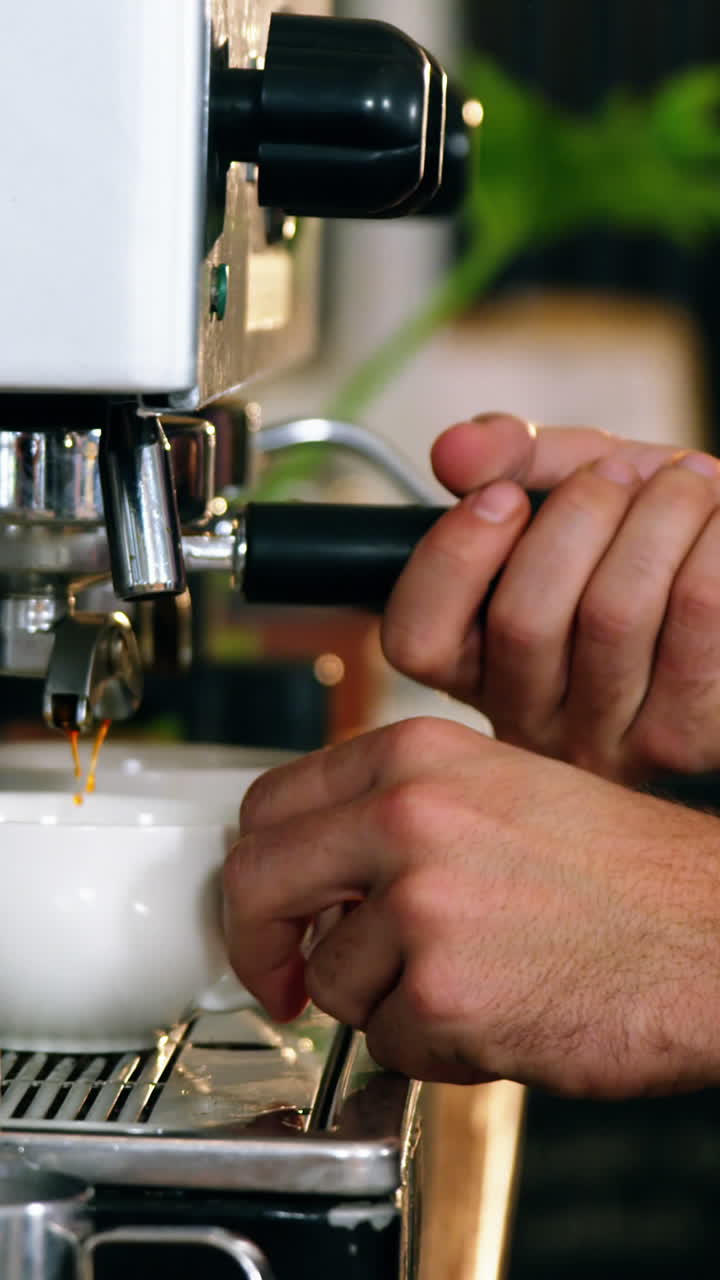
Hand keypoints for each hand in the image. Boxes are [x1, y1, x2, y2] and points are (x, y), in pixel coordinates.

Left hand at [224, 717, 719, 1097]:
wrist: (717, 937)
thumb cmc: (625, 874)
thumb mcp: (499, 793)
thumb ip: (394, 815)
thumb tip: (313, 873)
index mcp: (416, 755)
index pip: (269, 805)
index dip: (258, 871)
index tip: (269, 911)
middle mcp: (408, 815)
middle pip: (256, 883)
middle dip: (260, 945)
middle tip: (283, 980)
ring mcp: (422, 903)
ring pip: (331, 981)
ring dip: (384, 1003)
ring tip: (472, 980)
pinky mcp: (443, 992)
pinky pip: (388, 1045)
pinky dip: (434, 1049)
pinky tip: (499, 1013)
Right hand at [382, 414, 719, 782]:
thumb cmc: (647, 535)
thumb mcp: (573, 483)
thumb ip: (510, 457)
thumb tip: (456, 452)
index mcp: (478, 664)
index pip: (417, 639)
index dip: (454, 556)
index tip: (506, 496)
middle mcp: (531, 719)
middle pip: (522, 620)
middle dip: (580, 513)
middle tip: (619, 472)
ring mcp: (609, 741)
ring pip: (613, 614)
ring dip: (659, 513)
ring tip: (684, 482)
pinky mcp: (689, 738)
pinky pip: (697, 617)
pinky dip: (713, 540)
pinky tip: (718, 519)